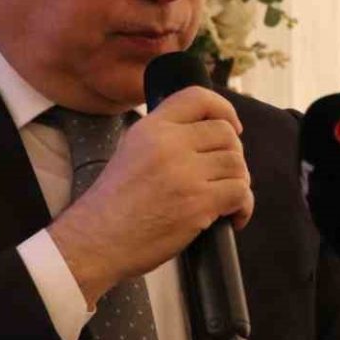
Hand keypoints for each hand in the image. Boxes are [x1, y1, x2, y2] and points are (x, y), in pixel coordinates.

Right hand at [47, 87, 252, 305]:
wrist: (95, 241)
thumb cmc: (112, 205)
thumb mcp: (130, 151)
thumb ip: (163, 137)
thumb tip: (205, 133)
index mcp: (151, 128)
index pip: (198, 97)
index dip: (224, 109)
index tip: (233, 127)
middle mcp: (169, 144)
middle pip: (226, 134)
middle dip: (233, 155)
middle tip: (223, 175)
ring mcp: (185, 173)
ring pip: (237, 165)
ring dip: (238, 182)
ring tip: (225, 198)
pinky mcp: (197, 203)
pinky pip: (240, 193)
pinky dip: (243, 207)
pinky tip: (232, 218)